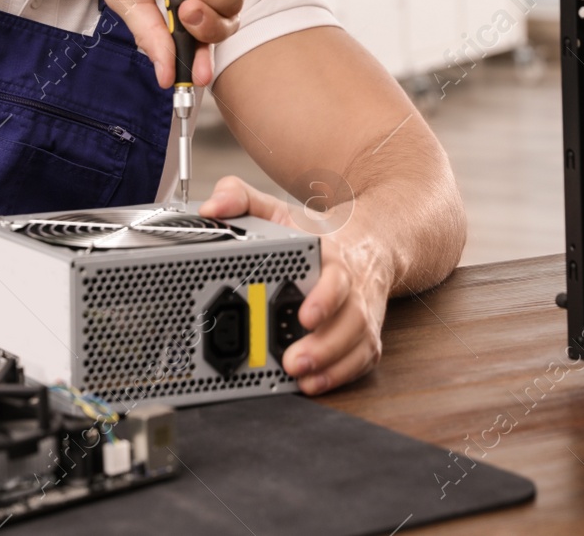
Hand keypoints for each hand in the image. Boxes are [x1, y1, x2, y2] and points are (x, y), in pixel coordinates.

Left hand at [198, 175, 389, 394]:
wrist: (371, 241)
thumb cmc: (321, 233)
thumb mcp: (279, 209)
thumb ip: (242, 200)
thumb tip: (213, 207)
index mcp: (331, 255)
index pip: (335, 275)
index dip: (325, 298)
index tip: (305, 315)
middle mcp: (352, 286)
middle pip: (350, 318)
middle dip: (323, 344)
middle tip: (292, 360)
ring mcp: (360, 312)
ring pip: (357, 343)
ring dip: (330, 364)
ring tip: (298, 375)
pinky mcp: (365, 335)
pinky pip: (361, 359)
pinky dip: (341, 375)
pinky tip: (313, 383)